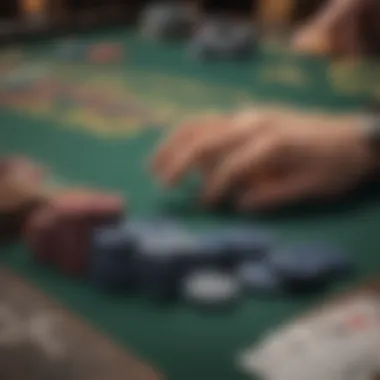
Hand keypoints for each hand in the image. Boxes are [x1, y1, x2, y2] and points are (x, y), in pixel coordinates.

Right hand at [151, 108, 375, 209]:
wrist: (354, 136)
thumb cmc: (335, 166)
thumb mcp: (312, 188)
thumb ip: (272, 196)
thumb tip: (236, 205)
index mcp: (272, 142)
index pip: (231, 166)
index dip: (214, 188)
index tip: (203, 206)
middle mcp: (255, 122)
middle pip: (205, 137)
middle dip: (179, 161)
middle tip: (162, 185)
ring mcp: (250, 115)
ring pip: (201, 123)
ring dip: (174, 143)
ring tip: (154, 165)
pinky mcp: (248, 115)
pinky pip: (209, 121)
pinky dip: (188, 135)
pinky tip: (176, 149)